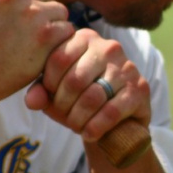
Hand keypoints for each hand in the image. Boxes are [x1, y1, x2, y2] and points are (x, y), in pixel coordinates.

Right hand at [0, 0, 73, 107]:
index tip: (20, 7)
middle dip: (40, 9)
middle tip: (27, 30)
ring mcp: (32, 13)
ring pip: (59, 10)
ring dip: (51, 25)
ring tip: (33, 41)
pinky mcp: (46, 34)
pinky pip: (66, 29)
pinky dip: (58, 41)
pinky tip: (42, 51)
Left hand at [24, 28, 151, 141]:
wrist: (117, 120)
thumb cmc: (81, 100)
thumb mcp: (56, 93)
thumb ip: (41, 92)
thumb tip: (32, 100)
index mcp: (85, 38)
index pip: (58, 59)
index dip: (49, 85)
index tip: (50, 98)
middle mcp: (108, 47)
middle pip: (75, 80)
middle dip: (63, 105)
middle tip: (63, 116)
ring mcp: (127, 67)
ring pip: (92, 97)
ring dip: (78, 119)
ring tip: (75, 126)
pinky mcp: (140, 89)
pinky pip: (111, 111)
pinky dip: (95, 127)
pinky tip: (89, 134)